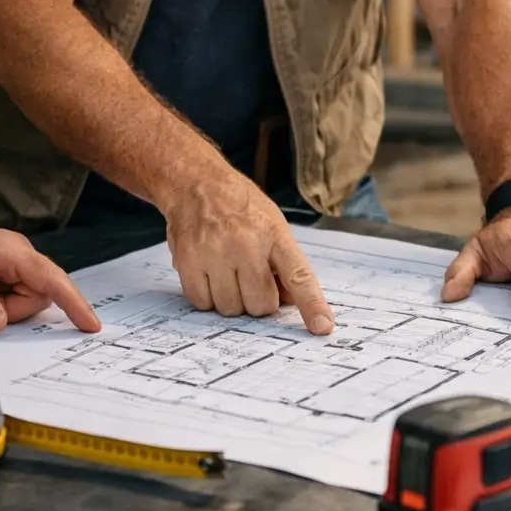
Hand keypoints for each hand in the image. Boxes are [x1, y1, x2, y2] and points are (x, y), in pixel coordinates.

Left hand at [0, 216, 101, 334]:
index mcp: (11, 251)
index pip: (52, 278)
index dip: (73, 302)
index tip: (90, 324)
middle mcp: (20, 256)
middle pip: (40, 296)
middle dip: (14, 311)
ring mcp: (15, 265)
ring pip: (28, 300)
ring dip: (5, 309)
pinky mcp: (8, 274)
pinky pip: (17, 298)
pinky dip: (1, 306)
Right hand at [162, 165, 333, 334]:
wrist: (197, 183)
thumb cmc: (241, 208)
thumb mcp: (274, 226)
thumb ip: (285, 264)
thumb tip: (291, 303)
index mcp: (274, 235)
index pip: (299, 275)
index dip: (312, 305)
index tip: (322, 326)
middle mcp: (245, 245)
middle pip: (260, 305)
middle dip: (259, 301)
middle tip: (251, 279)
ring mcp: (214, 253)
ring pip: (231, 308)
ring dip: (232, 300)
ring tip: (228, 273)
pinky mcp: (187, 261)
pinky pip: (202, 303)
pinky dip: (208, 297)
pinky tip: (210, 275)